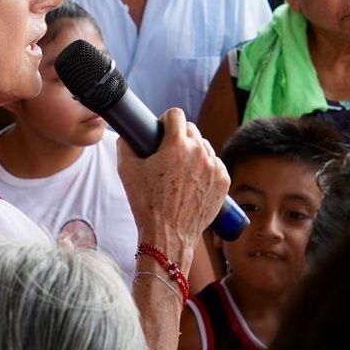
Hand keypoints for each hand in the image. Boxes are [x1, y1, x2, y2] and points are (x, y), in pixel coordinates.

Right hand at [117, 108, 229, 265]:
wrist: (168, 235)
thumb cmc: (147, 204)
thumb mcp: (127, 171)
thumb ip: (125, 145)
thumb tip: (127, 135)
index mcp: (177, 145)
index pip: (176, 114)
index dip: (165, 120)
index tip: (161, 130)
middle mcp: (200, 152)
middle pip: (191, 129)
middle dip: (179, 136)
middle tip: (168, 153)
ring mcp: (215, 167)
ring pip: (204, 146)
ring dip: (194, 151)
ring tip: (181, 169)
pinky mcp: (224, 182)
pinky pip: (215, 164)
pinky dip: (206, 168)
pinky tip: (193, 180)